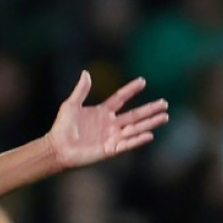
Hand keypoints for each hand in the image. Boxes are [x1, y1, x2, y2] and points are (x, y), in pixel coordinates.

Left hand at [47, 71, 167, 168]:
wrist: (57, 147)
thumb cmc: (62, 127)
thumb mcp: (71, 105)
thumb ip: (81, 90)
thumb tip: (86, 72)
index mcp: (101, 112)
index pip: (120, 98)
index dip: (130, 90)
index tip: (142, 81)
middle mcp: (110, 124)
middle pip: (134, 115)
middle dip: (149, 109)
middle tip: (164, 103)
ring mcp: (112, 137)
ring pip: (135, 128)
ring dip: (150, 123)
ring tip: (165, 116)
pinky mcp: (110, 149)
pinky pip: (127, 143)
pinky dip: (138, 139)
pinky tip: (150, 134)